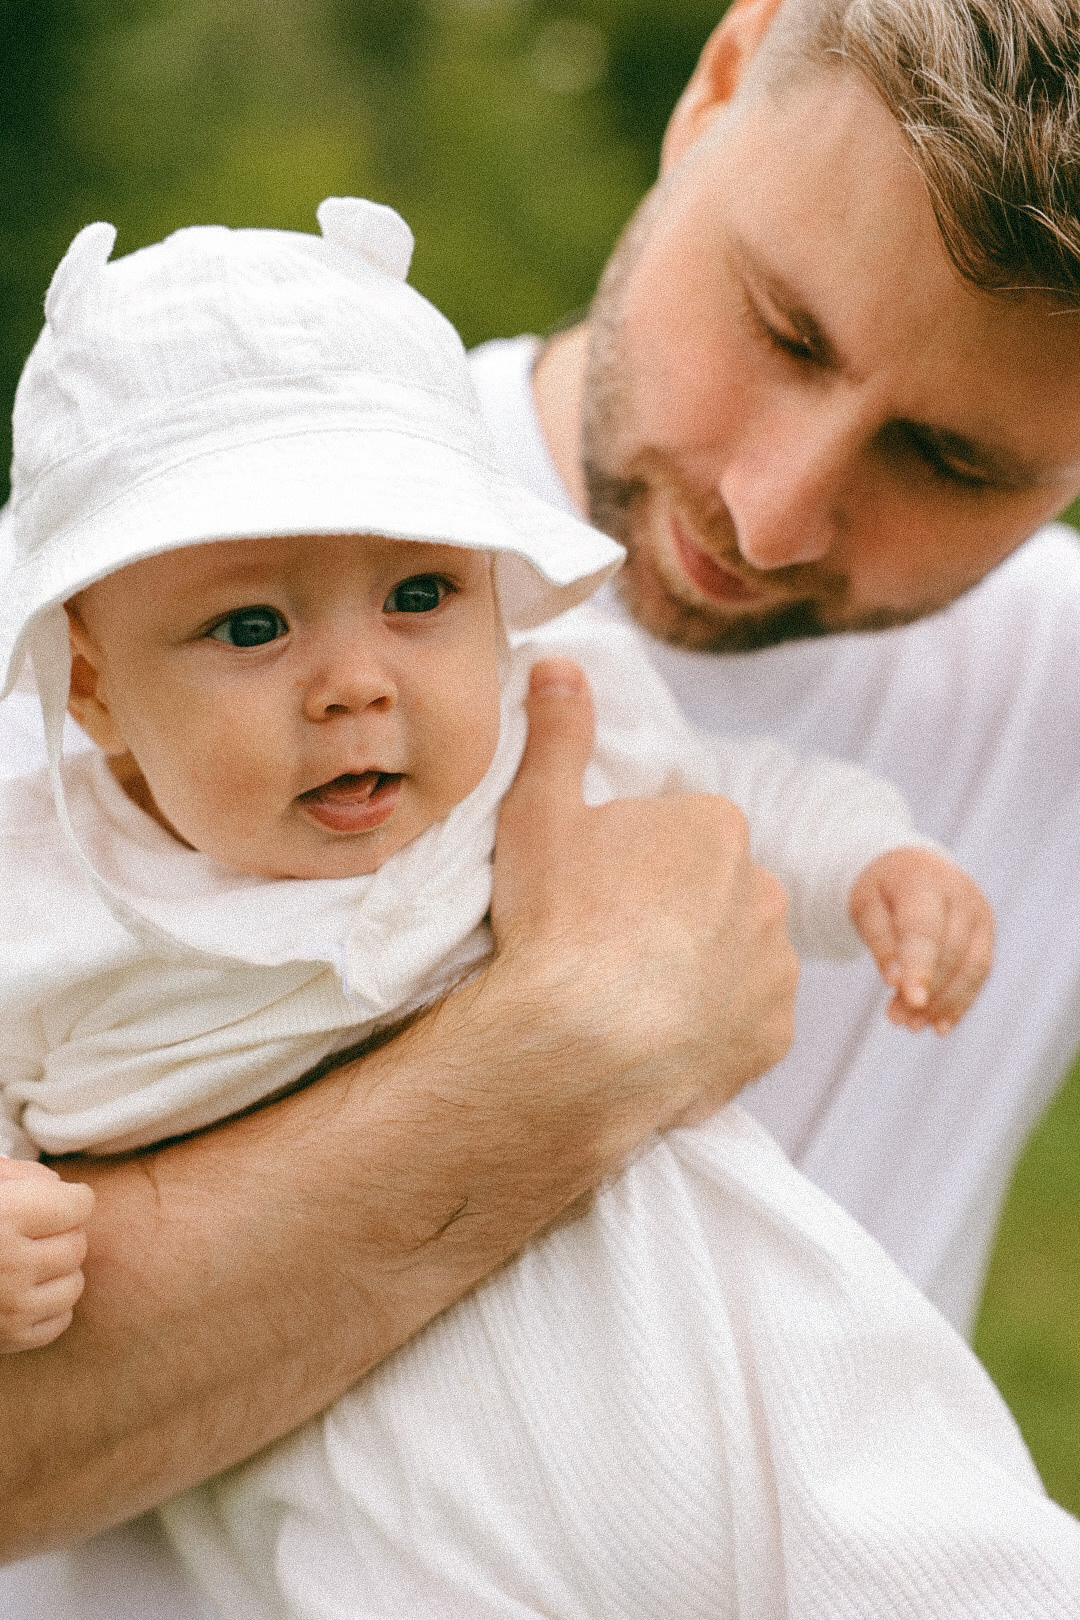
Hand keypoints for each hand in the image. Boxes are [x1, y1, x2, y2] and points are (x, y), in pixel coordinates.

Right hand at [0, 1159, 94, 1351]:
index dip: (69, 1197)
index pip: (79, 1205)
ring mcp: (11, 1309)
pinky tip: (21, 1291)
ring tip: (27, 1261)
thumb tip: (59, 1185)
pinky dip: (48, 1305)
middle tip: (33, 1231)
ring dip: (57, 1270)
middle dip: (62, 1233)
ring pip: (74, 1283)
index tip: (53, 1199)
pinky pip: (60, 1319)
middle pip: (77, 1244)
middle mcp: (12, 1266)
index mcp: (5, 1218)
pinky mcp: (7, 1340)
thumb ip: (20, 1176)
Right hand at [492, 659, 797, 1141]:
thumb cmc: (558, 922)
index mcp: (715, 826)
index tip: (595, 893)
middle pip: (717, 892)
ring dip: (702, 969)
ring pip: (738, 956)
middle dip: (677, 912)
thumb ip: (558, 732)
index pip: (682, 834)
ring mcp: (775, 966)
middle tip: (610, 945)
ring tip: (634, 999)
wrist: (577, 1046)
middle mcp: (765, 888)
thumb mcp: (539, 812)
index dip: (635, 862)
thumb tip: (561, 661)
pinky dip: (714, 1028)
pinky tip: (661, 1038)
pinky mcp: (773, 1036)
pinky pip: (746, 1023)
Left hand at [849, 847, 993, 1034]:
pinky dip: (961, 1001)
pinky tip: (941, 1024)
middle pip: (949, 953)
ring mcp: (979, 913)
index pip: (926, 931)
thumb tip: (894, 983)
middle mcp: (961, 895)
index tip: (911, 1000)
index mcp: (925, 881)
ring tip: (913, 1026)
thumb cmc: (881, 888)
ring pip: (971, 967)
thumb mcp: (865, 906)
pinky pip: (979, 972)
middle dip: (926, 992)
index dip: (920, 967)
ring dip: (944, 1003)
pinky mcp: (986, 931)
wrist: (910, 864)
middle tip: (897, 1020)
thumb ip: (880, 941)